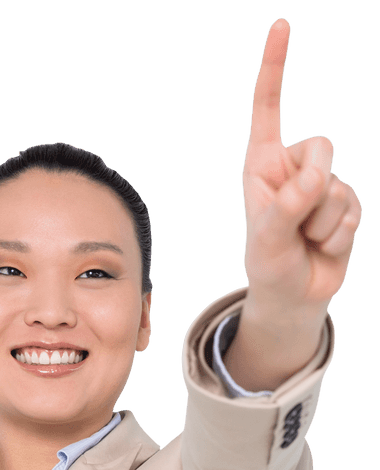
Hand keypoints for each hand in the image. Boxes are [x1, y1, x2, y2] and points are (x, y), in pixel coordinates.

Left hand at [241, 17, 361, 317]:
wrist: (292, 297)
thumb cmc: (268, 264)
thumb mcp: (266, 238)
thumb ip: (288, 205)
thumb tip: (318, 178)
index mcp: (264, 164)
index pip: (269, 109)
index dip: (276, 68)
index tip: (281, 25)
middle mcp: (294, 168)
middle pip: (321, 148)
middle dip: (311, 189)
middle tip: (294, 223)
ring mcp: (323, 185)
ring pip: (337, 188)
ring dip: (320, 225)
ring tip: (303, 242)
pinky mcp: (346, 206)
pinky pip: (351, 214)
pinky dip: (335, 238)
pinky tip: (322, 248)